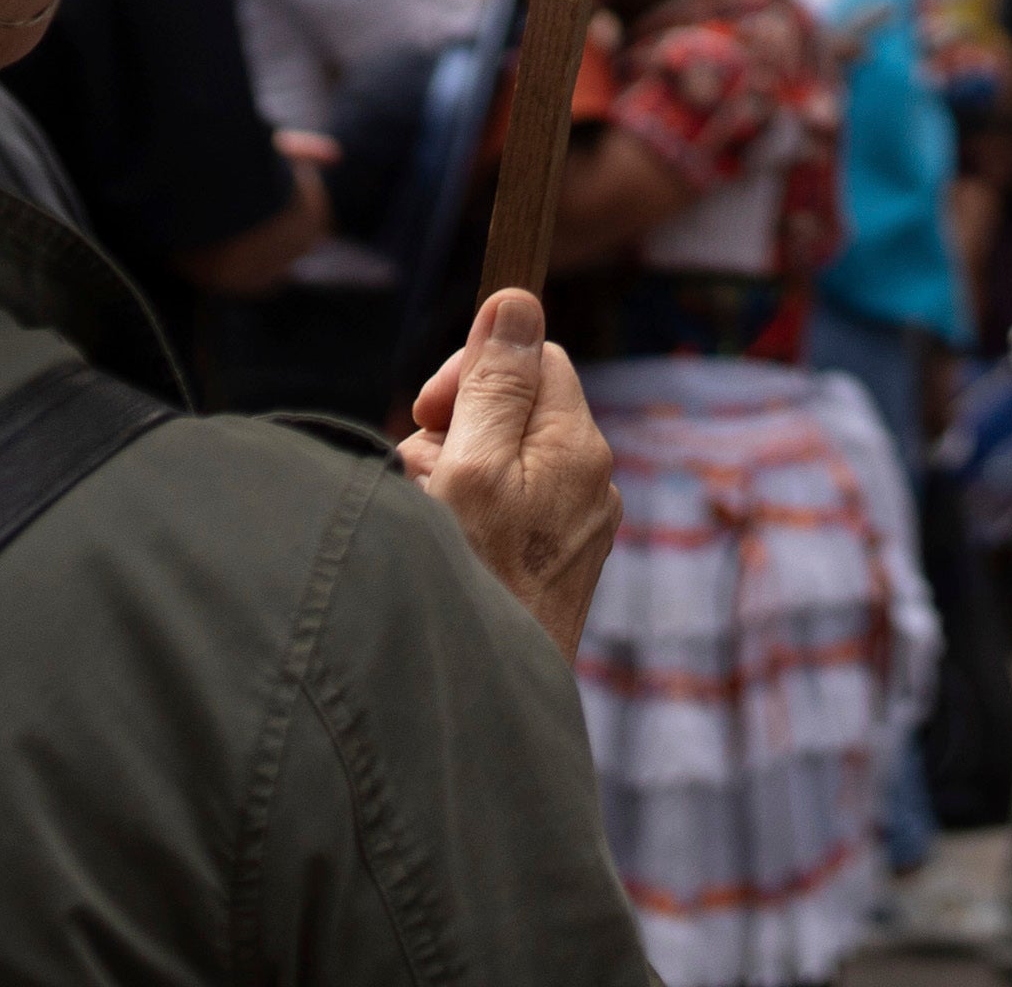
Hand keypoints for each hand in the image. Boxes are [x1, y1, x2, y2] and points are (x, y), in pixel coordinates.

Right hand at [403, 288, 618, 654]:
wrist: (485, 712)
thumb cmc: (472, 588)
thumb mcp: (470, 469)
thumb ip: (494, 383)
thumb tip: (518, 299)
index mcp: (578, 448)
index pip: (535, 357)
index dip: (474, 370)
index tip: (428, 411)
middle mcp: (591, 484)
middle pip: (511, 411)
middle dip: (452, 434)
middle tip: (421, 484)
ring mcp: (574, 532)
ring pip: (497, 466)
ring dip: (447, 483)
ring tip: (426, 532)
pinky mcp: (551, 573)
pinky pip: (501, 516)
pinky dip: (461, 525)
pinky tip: (440, 561)